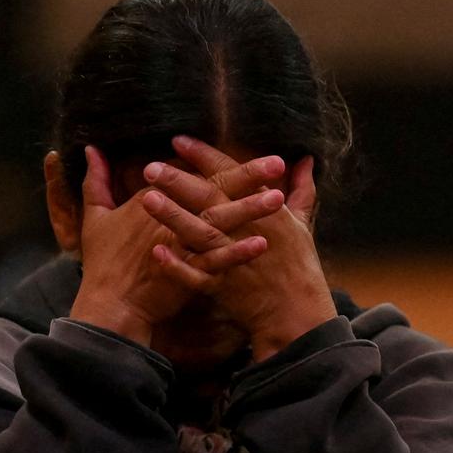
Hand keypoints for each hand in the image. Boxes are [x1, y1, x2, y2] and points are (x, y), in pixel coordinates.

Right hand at [70, 145, 282, 345]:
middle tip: (277, 162)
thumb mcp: (95, 216)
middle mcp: (171, 218)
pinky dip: (239, 252)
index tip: (238, 148)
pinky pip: (219, 260)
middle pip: (214, 190)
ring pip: (222, 222)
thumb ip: (95, 180)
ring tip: (280, 197)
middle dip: (247, 175)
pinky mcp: (189, 273)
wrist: (109, 306)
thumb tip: (91, 149)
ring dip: (251, 209)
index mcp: (152, 200)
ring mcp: (182, 245)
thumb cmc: (102, 263)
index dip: (212, 159)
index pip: (187, 173)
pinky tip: (264, 244)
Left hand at [142, 136, 337, 362]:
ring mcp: (234, 258)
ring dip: (173, 216)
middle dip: (180, 181)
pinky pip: (197, 276)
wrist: (298, 312)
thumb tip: (305, 160)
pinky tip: (157, 252)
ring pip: (200, 233)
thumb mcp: (304, 223)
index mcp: (267, 210)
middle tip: (151, 166)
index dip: (205, 156)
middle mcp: (248, 229)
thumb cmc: (300, 266)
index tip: (178, 140)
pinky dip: (178, 266)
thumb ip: (301, 189)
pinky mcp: (224, 285)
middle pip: (210, 200)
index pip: (232, 175)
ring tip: (146, 199)